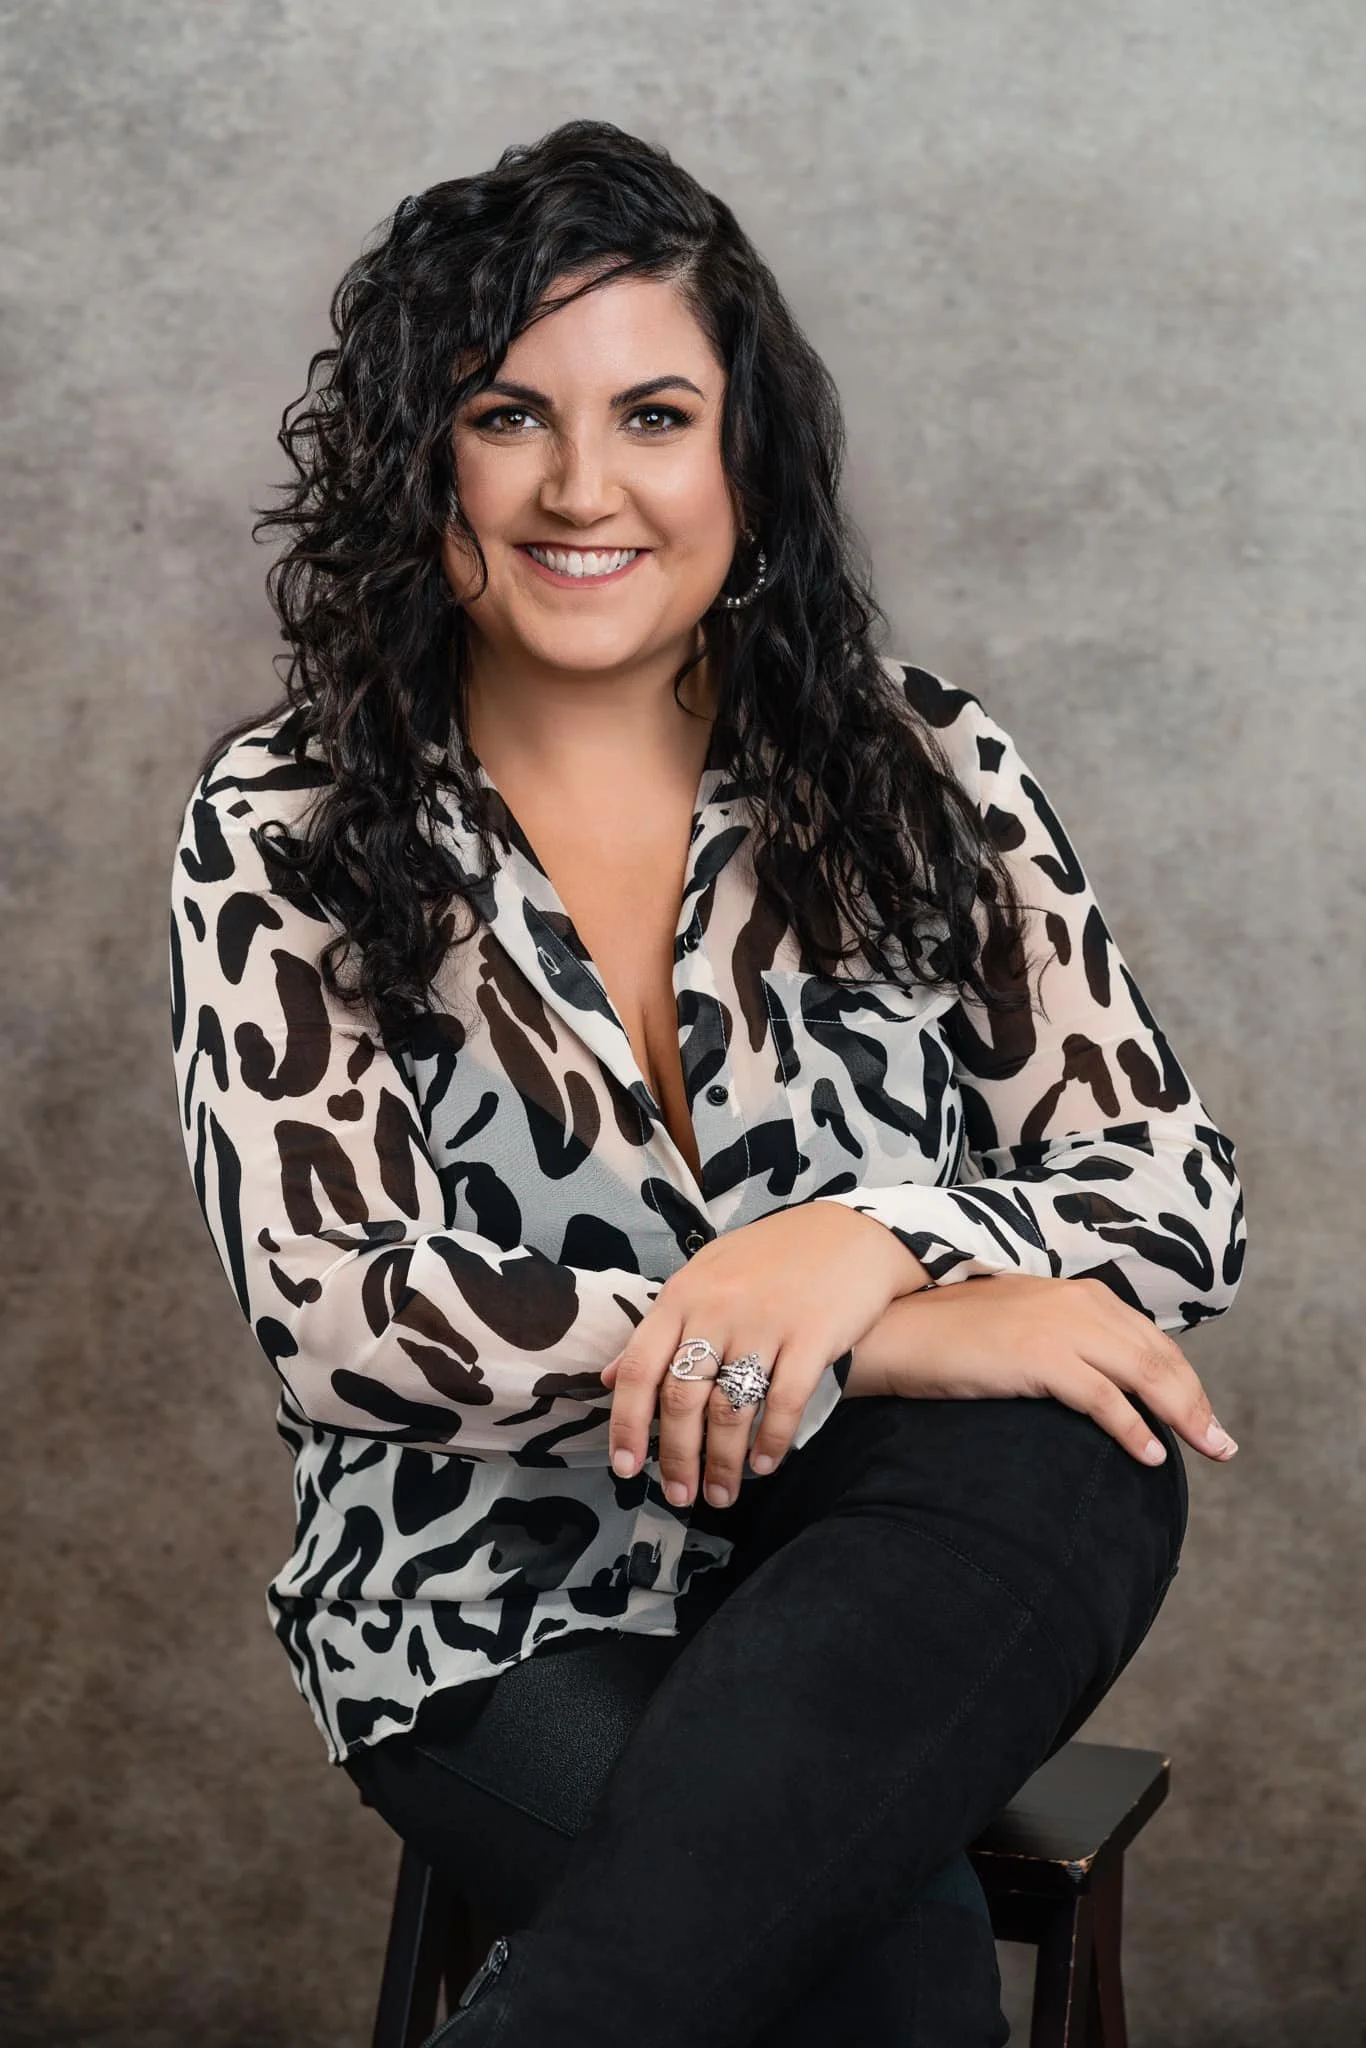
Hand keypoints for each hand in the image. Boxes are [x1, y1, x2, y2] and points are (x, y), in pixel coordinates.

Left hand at [597, 1204, 932, 1508]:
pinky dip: (772, 1442)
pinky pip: (784, 1402)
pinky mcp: (812, 1336)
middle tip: (679, 1495)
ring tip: (722, 1494)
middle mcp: (717, 1310)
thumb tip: (612, 1374)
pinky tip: (766, 1464)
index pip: (640, 1369)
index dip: (627, 1425)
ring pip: (730, 1410)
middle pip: (682, 1400)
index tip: (624, 1467)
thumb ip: (660, 1327)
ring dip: (723, 1463)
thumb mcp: (705, 1277)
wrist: (847, 1233)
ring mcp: (765, 1323)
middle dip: (677, 1458)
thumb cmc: (769, 1257)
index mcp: (683, 1296)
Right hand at [846, 1272, 1238, 1465]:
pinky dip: (1133, 1428)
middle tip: (1221, 1445)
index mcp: (1075, 1293)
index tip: (1202, 1415)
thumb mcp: (1018, 1328)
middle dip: (1196, 1401)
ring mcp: (1059, 1326)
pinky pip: (1104, 1398)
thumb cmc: (950, 1338)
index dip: (1183, 1379)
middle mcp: (1076, 1302)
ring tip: (1207, 1450)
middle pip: (1158, 1356)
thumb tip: (1095, 1383)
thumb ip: (1060, 1341)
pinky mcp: (1040, 1356)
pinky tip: (1151, 1455)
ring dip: (1183, 1415)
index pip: (1148, 1339)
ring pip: (1143, 1373)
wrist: (896, 1332)